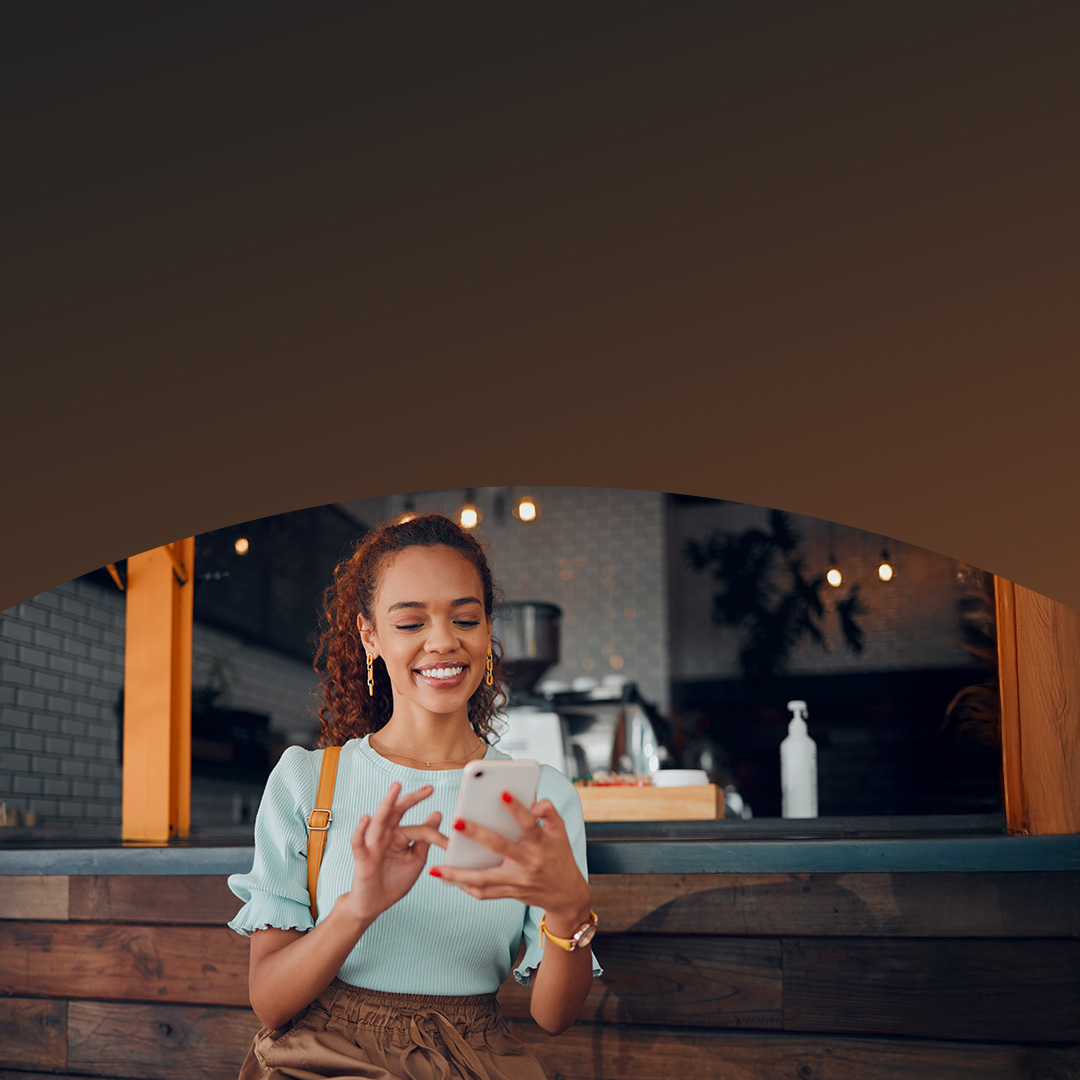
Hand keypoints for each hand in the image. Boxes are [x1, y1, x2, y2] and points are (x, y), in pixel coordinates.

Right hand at [341, 782, 447, 923]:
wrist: (374, 904)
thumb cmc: (394, 880)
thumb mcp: (415, 859)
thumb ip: (424, 838)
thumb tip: (437, 813)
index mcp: (399, 835)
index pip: (419, 828)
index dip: (435, 835)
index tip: (449, 844)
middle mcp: (386, 835)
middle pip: (397, 811)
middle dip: (412, 799)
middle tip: (429, 789)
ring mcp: (373, 845)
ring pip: (379, 820)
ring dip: (387, 803)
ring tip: (396, 787)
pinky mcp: (362, 859)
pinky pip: (359, 843)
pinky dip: (360, 831)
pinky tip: (366, 818)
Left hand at [431, 794, 590, 929]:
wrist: (566, 894)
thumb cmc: (559, 855)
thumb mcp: (560, 829)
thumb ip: (548, 811)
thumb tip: (533, 802)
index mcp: (541, 843)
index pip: (529, 823)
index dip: (517, 809)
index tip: (502, 794)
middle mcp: (529, 862)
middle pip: (500, 847)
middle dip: (477, 834)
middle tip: (456, 821)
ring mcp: (518, 881)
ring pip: (485, 879)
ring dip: (459, 875)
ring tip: (436, 868)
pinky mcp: (511, 893)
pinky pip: (486, 894)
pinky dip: (467, 888)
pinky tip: (450, 879)